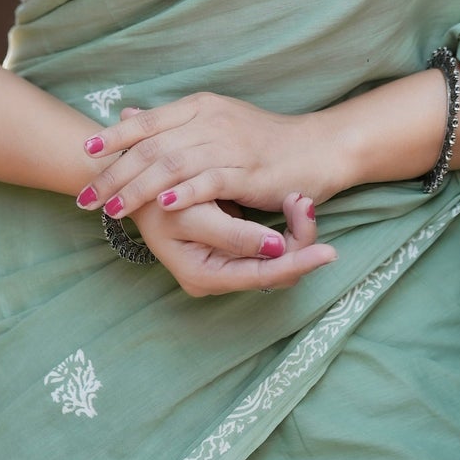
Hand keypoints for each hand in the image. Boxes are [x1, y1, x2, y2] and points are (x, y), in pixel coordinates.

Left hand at [76, 93, 334, 223]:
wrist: (317, 148)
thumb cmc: (263, 141)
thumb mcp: (214, 122)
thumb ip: (172, 123)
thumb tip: (127, 115)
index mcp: (200, 107)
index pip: (148, 121)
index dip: (114, 137)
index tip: (84, 153)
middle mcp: (211, 120)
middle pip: (152, 146)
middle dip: (115, 173)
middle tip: (86, 196)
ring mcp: (229, 144)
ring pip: (172, 165)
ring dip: (138, 188)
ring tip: (112, 208)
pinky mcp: (247, 171)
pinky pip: (208, 181)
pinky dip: (183, 193)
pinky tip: (162, 207)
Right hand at [131, 188, 337, 297]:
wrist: (132, 182)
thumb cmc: (156, 199)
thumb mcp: (190, 217)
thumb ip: (233, 235)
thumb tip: (277, 248)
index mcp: (206, 277)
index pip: (263, 277)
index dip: (296, 263)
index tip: (327, 251)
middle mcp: (219, 277)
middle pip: (274, 272)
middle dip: (300, 241)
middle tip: (308, 203)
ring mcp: (226, 263)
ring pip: (276, 258)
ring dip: (295, 230)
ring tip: (301, 198)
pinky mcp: (232, 245)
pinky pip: (269, 245)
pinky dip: (285, 224)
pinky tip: (293, 200)